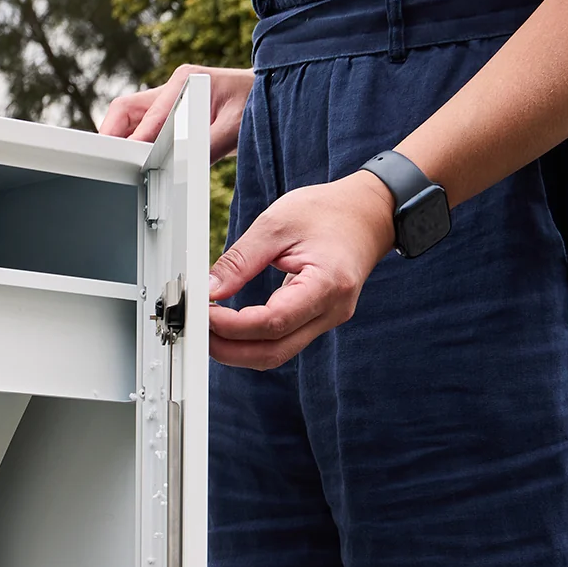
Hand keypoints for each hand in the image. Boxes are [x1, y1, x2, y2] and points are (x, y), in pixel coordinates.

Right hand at [99, 64, 253, 160]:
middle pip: (125, 111)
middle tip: (106, 165)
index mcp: (185, 83)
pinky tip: (133, 167)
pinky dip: (133, 147)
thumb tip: (179, 168)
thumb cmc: (255, 104)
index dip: (134, 142)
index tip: (124, 163)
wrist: (267, 96)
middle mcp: (173, 89)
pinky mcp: (172, 116)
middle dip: (111, 137)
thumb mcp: (234, 128)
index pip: (147, 115)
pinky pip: (143, 130)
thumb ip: (207, 146)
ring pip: (129, 121)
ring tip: (115, 169)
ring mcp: (170, 101)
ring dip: (120, 143)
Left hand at [207, 172, 396, 368]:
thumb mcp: (277, 224)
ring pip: (276, 354)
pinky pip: (281, 343)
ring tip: (210, 330)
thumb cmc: (329, 212)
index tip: (204, 314)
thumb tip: (209, 289)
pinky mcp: (318, 322)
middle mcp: (331, 312)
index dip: (232, 326)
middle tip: (199, 331)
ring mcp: (327, 321)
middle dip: (229, 349)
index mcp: (327, 285)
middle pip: (272, 352)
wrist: (368, 213)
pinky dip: (253, 341)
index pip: (272, 323)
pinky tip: (231, 328)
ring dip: (238, 350)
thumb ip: (241, 260)